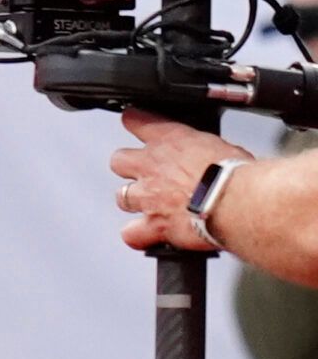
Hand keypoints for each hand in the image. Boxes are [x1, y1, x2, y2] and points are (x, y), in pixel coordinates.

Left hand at [110, 109, 251, 251]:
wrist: (239, 202)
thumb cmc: (238, 174)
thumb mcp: (223, 147)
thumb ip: (204, 150)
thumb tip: (210, 157)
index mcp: (170, 140)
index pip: (137, 121)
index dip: (135, 122)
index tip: (135, 123)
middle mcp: (151, 166)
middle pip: (119, 161)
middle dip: (129, 168)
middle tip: (147, 175)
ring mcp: (149, 197)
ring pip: (122, 197)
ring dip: (135, 202)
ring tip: (153, 207)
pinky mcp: (155, 225)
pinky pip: (132, 234)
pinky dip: (138, 236)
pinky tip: (148, 237)